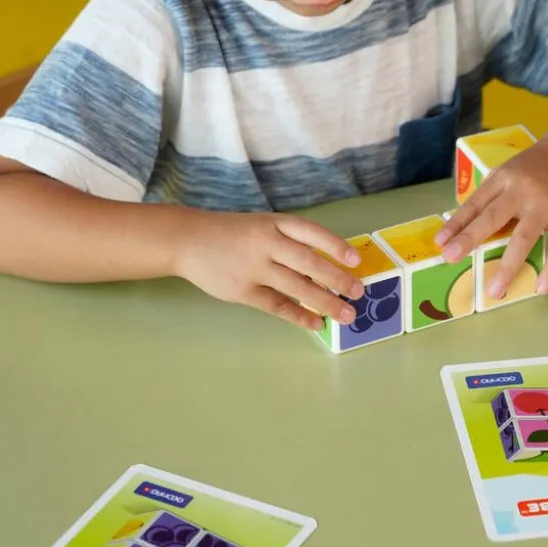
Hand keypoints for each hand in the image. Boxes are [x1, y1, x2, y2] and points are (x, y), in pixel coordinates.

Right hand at [173, 211, 363, 329]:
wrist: (188, 240)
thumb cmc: (234, 234)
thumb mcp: (262, 226)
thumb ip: (290, 243)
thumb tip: (326, 270)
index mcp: (274, 223)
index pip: (311, 232)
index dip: (334, 245)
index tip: (355, 260)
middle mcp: (266, 243)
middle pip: (308, 262)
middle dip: (337, 279)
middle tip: (358, 292)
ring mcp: (254, 267)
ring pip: (297, 287)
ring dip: (325, 302)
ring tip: (346, 314)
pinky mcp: (243, 290)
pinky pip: (278, 305)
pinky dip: (299, 315)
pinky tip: (316, 322)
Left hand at [435, 138, 547, 297]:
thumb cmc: (536, 166)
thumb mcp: (509, 172)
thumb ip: (492, 196)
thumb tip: (466, 227)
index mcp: (503, 179)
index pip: (475, 204)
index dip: (457, 223)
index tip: (440, 243)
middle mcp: (521, 191)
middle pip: (493, 218)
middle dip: (470, 239)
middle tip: (450, 258)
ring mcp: (545, 205)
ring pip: (523, 239)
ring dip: (508, 266)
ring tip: (495, 290)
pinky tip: (541, 288)